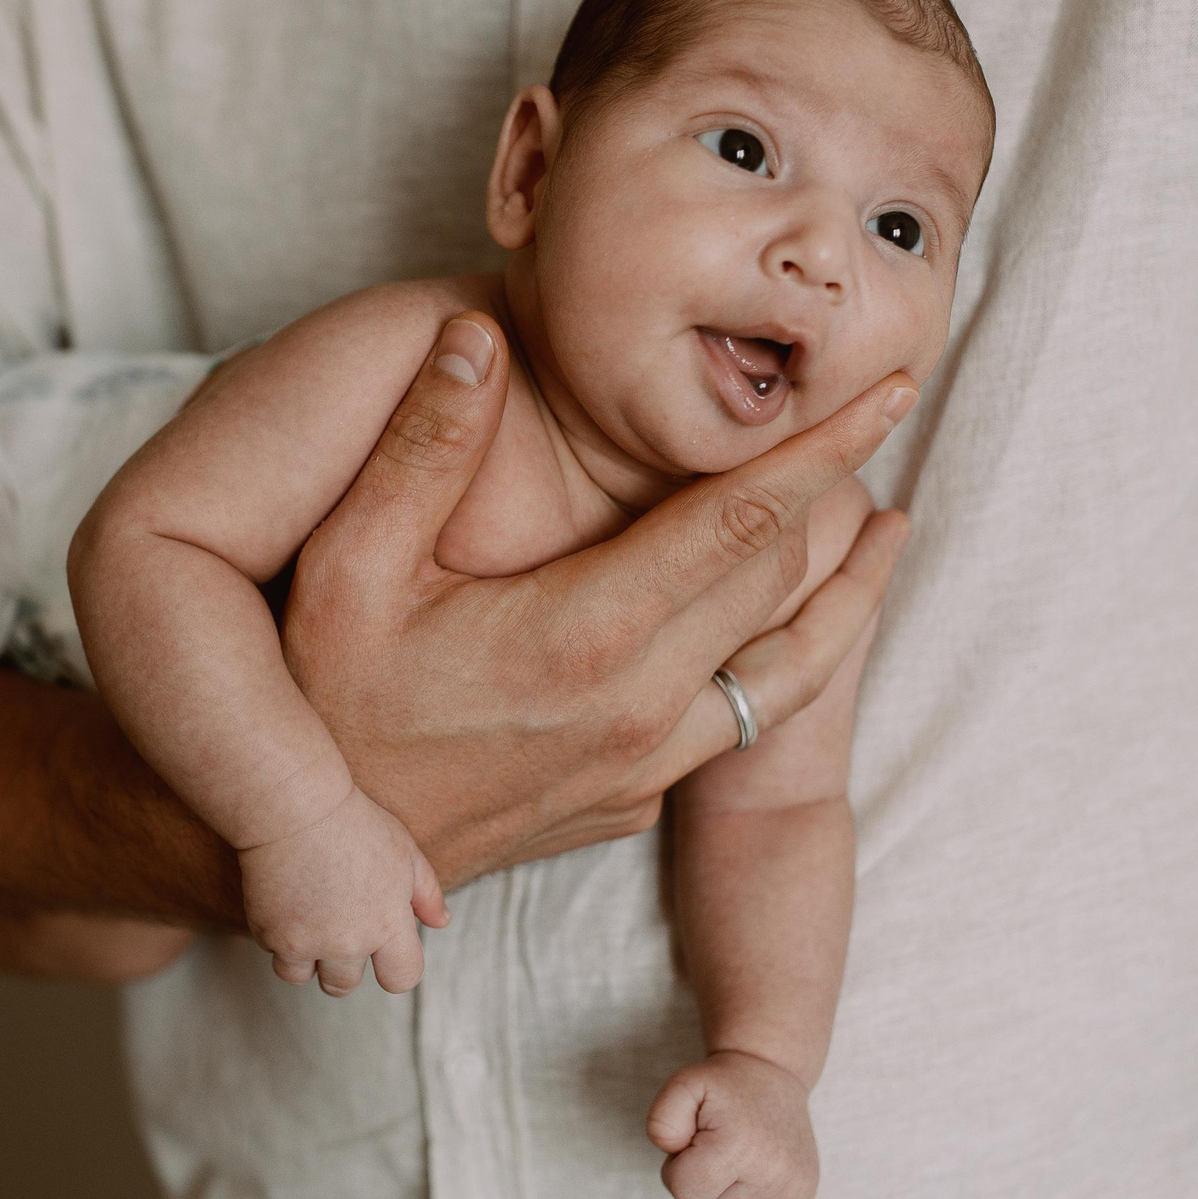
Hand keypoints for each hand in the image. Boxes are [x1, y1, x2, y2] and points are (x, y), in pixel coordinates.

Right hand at [239, 787, 449, 994]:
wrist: (294, 808)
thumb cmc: (353, 823)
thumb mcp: (404, 851)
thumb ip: (427, 893)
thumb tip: (441, 922)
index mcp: (387, 924)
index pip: (402, 979)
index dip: (394, 968)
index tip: (382, 950)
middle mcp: (348, 942)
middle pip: (343, 986)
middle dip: (341, 965)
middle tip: (334, 926)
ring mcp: (306, 942)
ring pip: (303, 977)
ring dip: (304, 957)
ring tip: (306, 918)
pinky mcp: (270, 934)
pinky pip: (274, 953)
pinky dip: (278, 936)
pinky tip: (285, 901)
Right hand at [283, 312, 915, 886]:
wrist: (309, 865)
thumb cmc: (319, 706)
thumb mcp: (346, 569)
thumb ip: (420, 448)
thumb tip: (476, 333)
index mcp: (587, 639)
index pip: (742, 521)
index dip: (823, 446)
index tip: (888, 387)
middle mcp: (641, 712)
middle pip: (780, 580)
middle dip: (836, 492)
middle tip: (874, 416)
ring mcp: (646, 768)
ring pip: (789, 666)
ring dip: (844, 590)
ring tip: (886, 527)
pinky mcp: (635, 802)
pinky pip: (741, 717)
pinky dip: (784, 655)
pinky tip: (785, 620)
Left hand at [646, 1049, 820, 1198]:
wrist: (772, 1075)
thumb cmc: (723, 1085)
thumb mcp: (684, 1084)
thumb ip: (662, 1120)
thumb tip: (672, 1153)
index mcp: (740, 1147)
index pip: (684, 1191)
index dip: (677, 1168)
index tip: (692, 1144)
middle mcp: (773, 1174)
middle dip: (702, 1184)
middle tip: (716, 1149)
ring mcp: (793, 1191)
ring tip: (736, 1161)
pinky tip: (752, 1183)